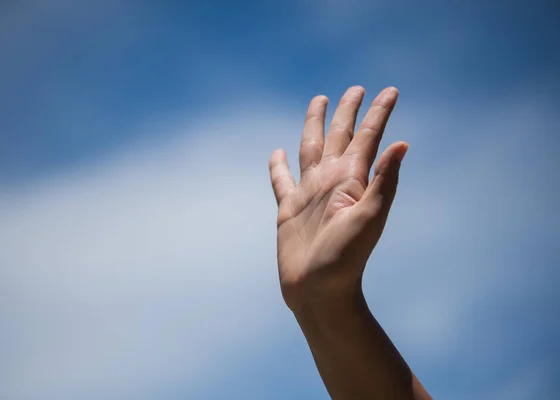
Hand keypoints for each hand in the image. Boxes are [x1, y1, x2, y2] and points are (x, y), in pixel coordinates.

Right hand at [269, 86, 408, 310]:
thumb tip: (402, 144)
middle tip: (355, 89)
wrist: (319, 290)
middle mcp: (330, 181)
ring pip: (310, 149)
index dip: (378, 114)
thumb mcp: (369, 218)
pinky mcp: (288, 209)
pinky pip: (282, 181)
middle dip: (346, 112)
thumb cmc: (346, 259)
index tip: (388, 91)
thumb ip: (383, 182)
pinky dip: (278, 167)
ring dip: (314, 126)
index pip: (367, 138)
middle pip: (338, 135)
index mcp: (351, 180)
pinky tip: (277, 153)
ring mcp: (309, 194)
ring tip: (317, 102)